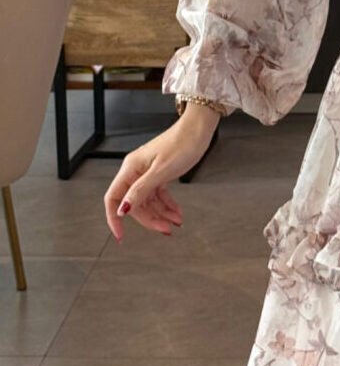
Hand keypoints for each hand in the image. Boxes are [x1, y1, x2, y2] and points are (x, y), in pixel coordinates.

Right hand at [103, 119, 212, 240]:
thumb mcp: (161, 171)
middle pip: (135, 204)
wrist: (199, 130)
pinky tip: (176, 212)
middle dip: (150, 218)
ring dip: (161, 214)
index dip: (114, 218)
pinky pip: (159, 195)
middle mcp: (136, 171)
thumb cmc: (182, 143)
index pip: (114, 198)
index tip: (121, 235)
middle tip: (165, 229)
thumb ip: (141, 190)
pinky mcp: (159, 173)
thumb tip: (122, 208)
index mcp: (131, 169)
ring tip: (175, 222)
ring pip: (148, 201)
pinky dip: (167, 205)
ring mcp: (148, 173)